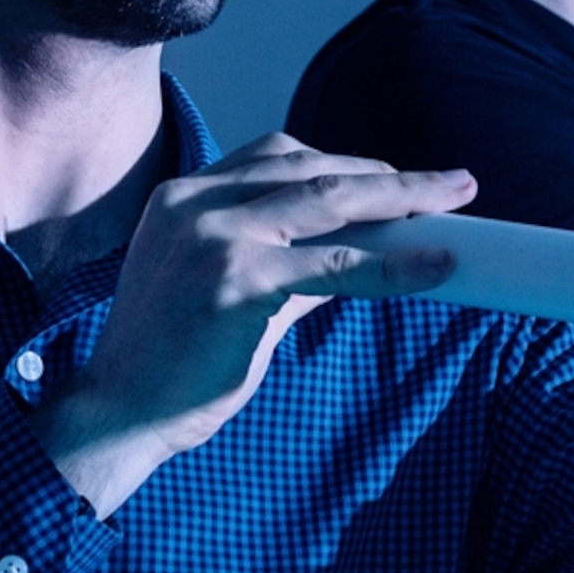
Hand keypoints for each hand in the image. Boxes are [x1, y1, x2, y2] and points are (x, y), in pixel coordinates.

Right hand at [35, 136, 472, 515]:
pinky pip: (335, 265)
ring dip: (403, 198)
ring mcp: (214, 239)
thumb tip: (360, 253)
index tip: (395, 178)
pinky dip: (392, 264)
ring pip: (329, 202)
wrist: (117, 414)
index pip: (276, 157)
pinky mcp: (237, 282)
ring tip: (455, 204)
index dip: (344, 162)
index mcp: (184, 197)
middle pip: (311, 168)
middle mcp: (195, 204)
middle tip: (453, 183)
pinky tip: (433, 267)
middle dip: (389, 174)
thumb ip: (284, 263)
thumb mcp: (224, 290)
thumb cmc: (172, 361)